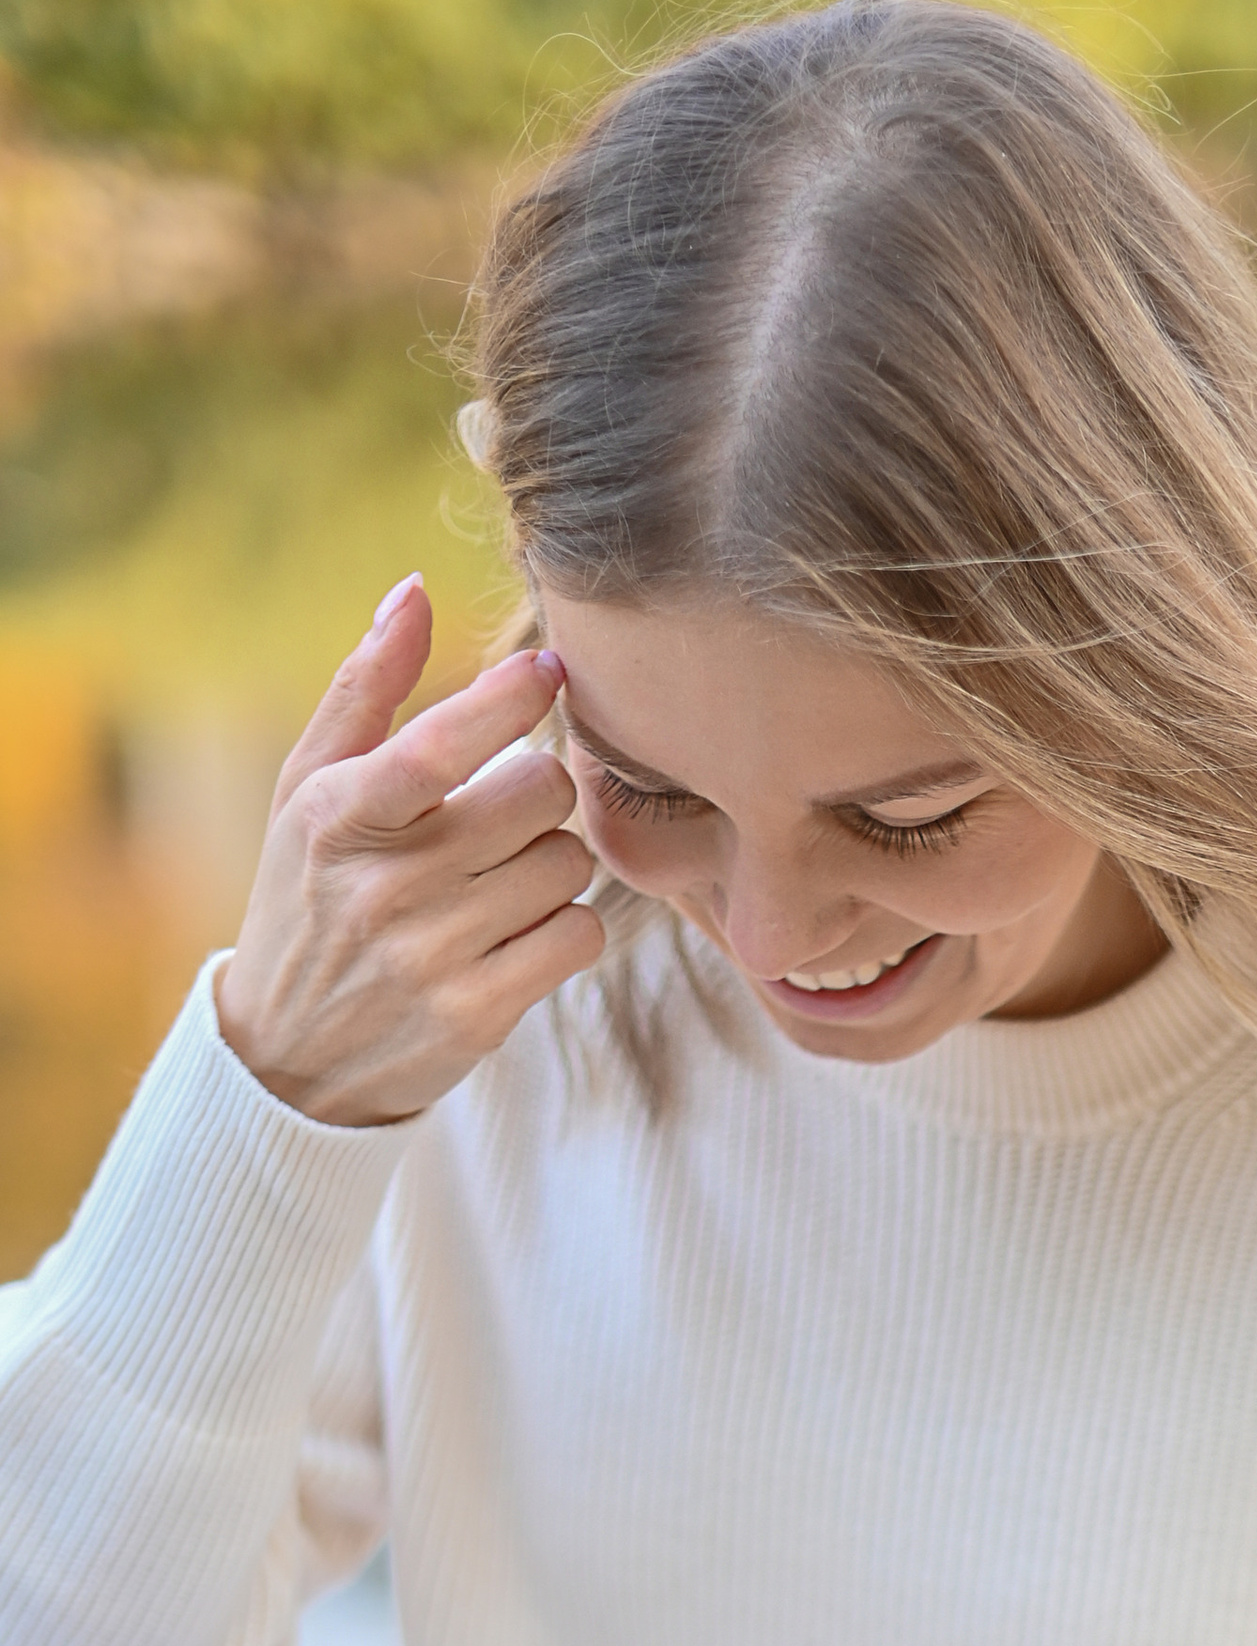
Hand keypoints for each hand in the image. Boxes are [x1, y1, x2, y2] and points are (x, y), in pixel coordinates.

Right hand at [214, 576, 602, 1126]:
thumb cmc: (309, 895)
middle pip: (536, 795)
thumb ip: (363, 689)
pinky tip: (523, 928)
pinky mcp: (477, 1015)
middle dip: (539, 790)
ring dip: (553, 862)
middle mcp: (383, 887)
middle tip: (509, 809)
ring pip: (567, 865)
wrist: (290, 1056)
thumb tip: (415, 589)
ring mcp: (432, 957)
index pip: (437, 743)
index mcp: (337, 817)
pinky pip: (577, 936)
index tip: (548, 668)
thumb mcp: (307, 791)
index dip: (508, 697)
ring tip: (504, 877)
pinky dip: (566, 925)